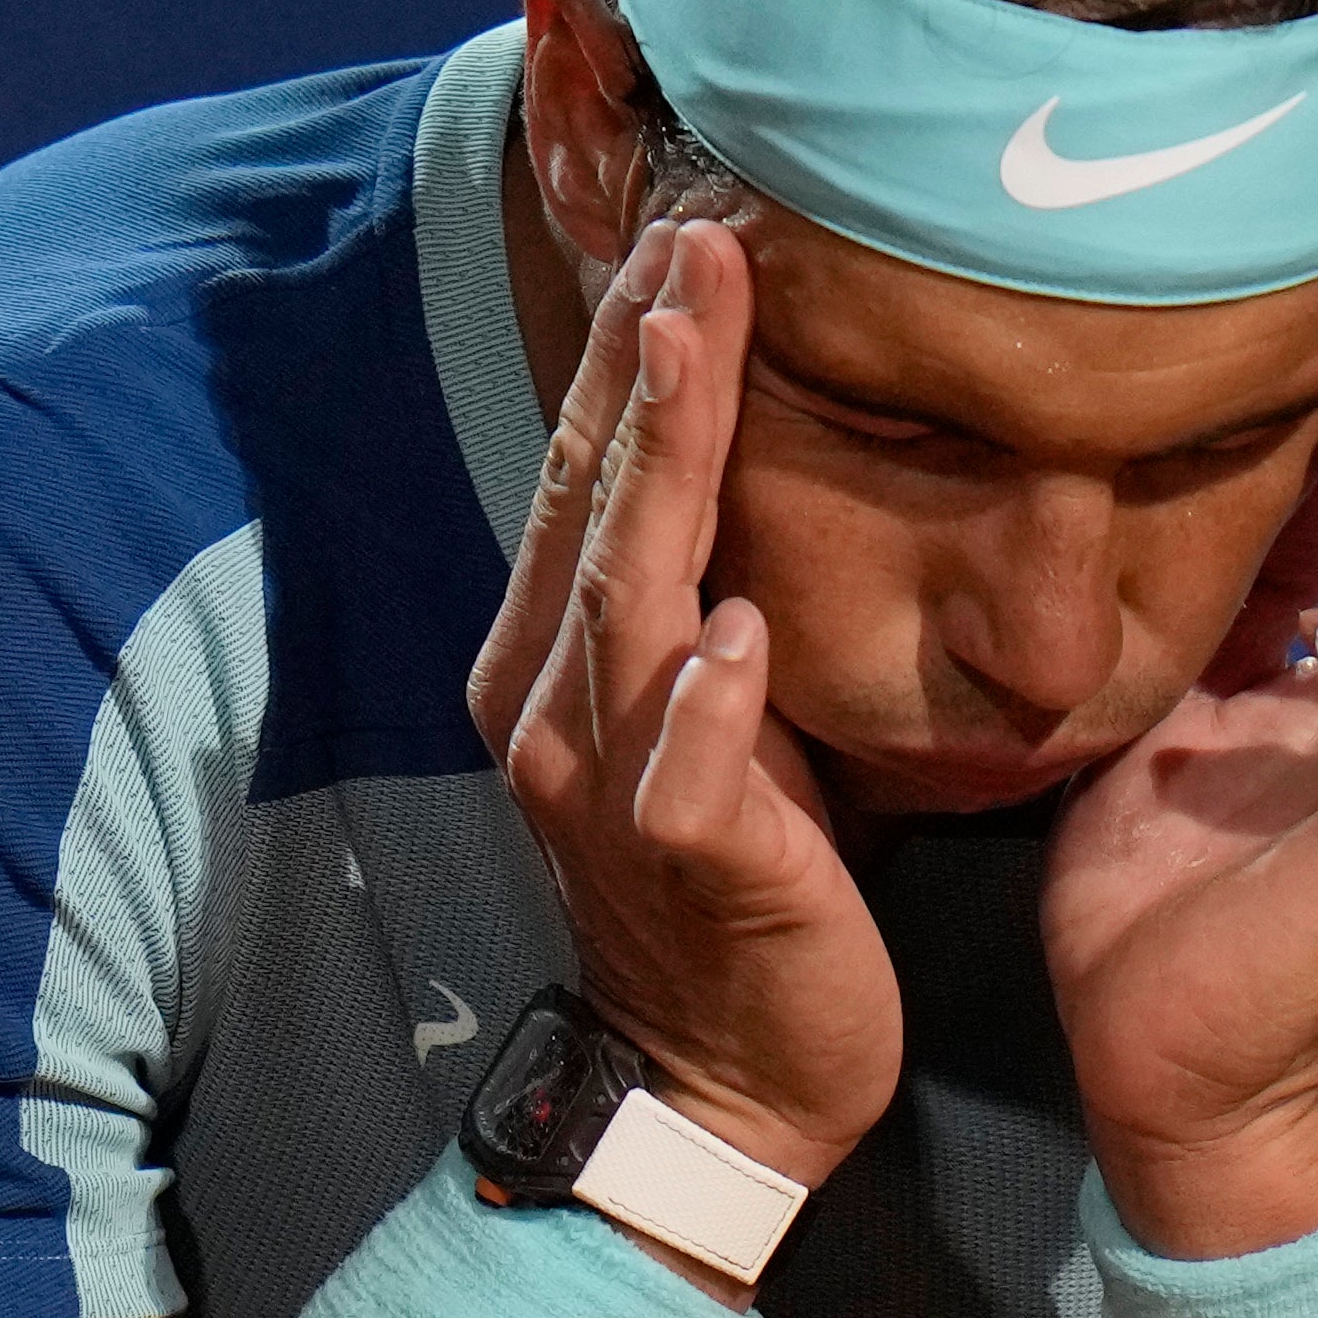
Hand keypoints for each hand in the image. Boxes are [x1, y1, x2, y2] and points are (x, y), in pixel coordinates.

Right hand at [466, 220, 900, 1197]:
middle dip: (647, 367)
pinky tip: (734, 632)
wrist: (717, 1078)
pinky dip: (705, 704)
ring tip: (694, 349)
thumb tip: (758, 490)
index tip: (690, 243)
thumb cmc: (730, 879)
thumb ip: (704, 606)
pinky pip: (684, 777)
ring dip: (663, 472)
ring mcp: (610, 785)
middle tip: (703, 239)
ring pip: (626, 603)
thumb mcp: (708, 719)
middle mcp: (558, 705)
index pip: (592, 480)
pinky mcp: (687, 867)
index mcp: (561, 660)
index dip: (634, 361)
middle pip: (597, 507)